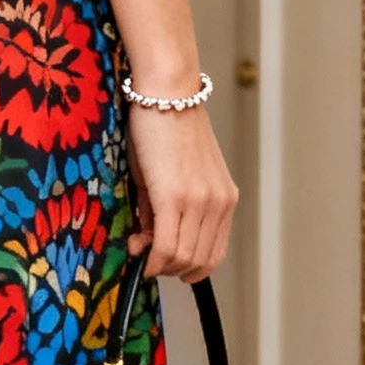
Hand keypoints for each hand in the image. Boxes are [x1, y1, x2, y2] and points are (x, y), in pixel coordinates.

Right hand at [125, 102, 237, 282]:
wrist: (166, 95)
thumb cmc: (165, 130)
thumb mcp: (170, 177)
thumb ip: (163, 214)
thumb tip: (144, 245)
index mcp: (224, 199)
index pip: (214, 254)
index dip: (188, 268)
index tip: (164, 261)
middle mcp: (218, 203)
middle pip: (199, 261)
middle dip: (170, 269)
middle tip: (147, 258)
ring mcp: (200, 202)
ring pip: (183, 258)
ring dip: (159, 264)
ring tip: (140, 249)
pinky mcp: (175, 197)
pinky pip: (167, 245)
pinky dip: (152, 258)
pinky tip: (139, 253)